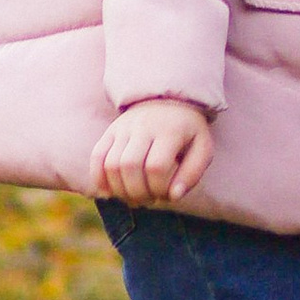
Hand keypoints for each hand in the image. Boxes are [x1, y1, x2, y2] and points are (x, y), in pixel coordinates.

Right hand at [99, 99, 214, 202]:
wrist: (168, 99)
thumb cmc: (187, 130)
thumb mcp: (202, 147)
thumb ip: (192, 173)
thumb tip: (173, 196)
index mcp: (170, 130)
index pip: (156, 167)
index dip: (158, 188)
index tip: (165, 195)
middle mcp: (144, 126)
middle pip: (130, 166)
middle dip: (137, 192)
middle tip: (148, 200)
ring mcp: (124, 127)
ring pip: (111, 164)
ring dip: (119, 190)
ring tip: (133, 197)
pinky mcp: (111, 131)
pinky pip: (97, 156)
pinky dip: (98, 178)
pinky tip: (110, 192)